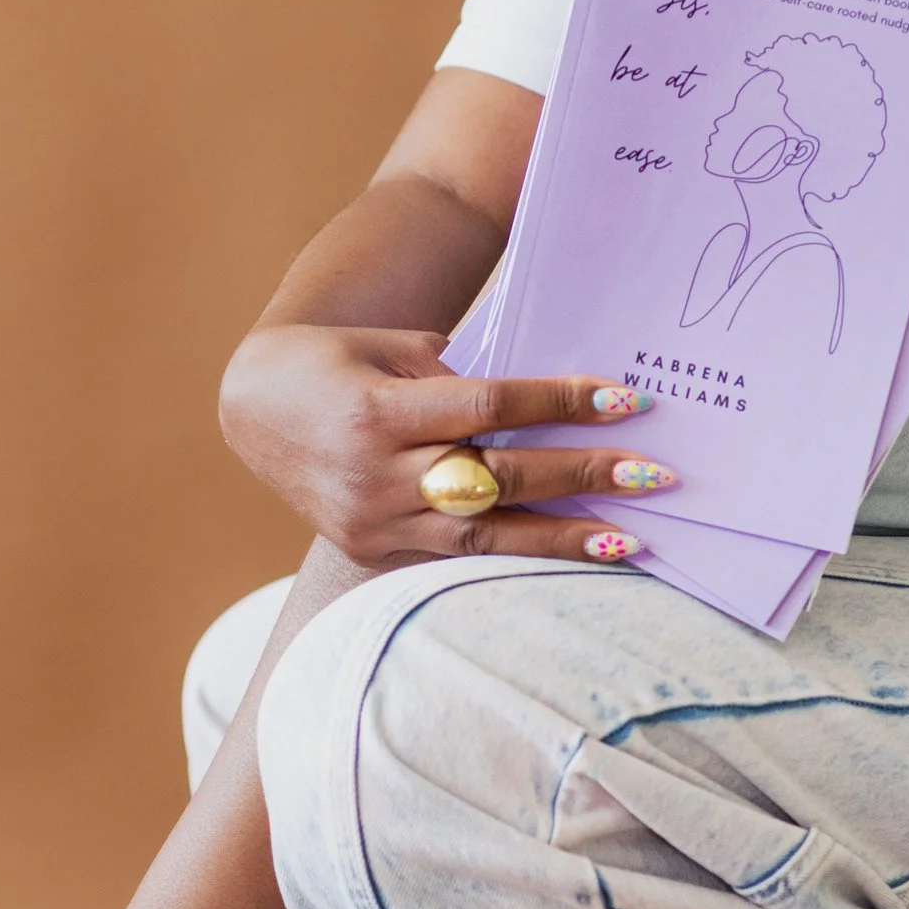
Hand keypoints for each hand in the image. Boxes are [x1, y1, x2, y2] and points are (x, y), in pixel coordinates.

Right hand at [217, 322, 670, 563]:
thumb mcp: (392, 350)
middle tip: (654, 474)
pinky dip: (517, 555)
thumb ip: (457, 380)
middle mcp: (374, 474)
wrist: (254, 408)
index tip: (624, 399)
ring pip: (484, 536)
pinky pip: (456, 559)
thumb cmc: (340, 362)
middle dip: (581, 475)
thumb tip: (541, 409)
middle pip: (496, 478)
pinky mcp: (371, 551)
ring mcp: (372, 521)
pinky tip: (571, 555)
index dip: (558, 403)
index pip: (486, 406)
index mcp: (376, 411)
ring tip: (632, 539)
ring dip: (564, 538)